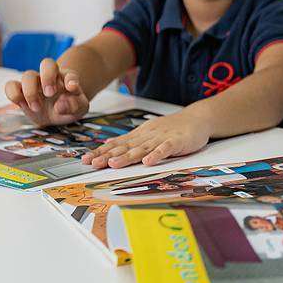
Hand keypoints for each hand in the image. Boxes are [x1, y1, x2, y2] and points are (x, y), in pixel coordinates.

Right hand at [4, 58, 88, 125]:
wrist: (57, 115)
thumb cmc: (70, 107)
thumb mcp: (80, 109)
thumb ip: (75, 106)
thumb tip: (60, 106)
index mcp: (67, 78)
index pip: (70, 74)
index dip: (71, 79)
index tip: (72, 88)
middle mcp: (50, 77)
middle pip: (47, 64)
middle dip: (47, 77)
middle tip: (50, 94)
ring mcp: (35, 83)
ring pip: (28, 75)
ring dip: (31, 92)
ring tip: (37, 108)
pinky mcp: (21, 92)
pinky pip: (11, 85)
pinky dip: (12, 93)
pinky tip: (20, 104)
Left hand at [82, 108, 210, 168]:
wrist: (196, 118)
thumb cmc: (171, 128)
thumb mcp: (147, 133)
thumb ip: (129, 140)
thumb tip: (107, 144)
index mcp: (139, 135)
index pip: (117, 144)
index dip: (101, 151)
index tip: (86, 159)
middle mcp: (147, 136)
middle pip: (126, 147)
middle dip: (109, 155)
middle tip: (94, 163)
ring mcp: (162, 138)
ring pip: (142, 148)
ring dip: (128, 156)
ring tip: (114, 163)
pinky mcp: (177, 142)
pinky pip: (166, 149)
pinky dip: (157, 154)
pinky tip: (149, 162)